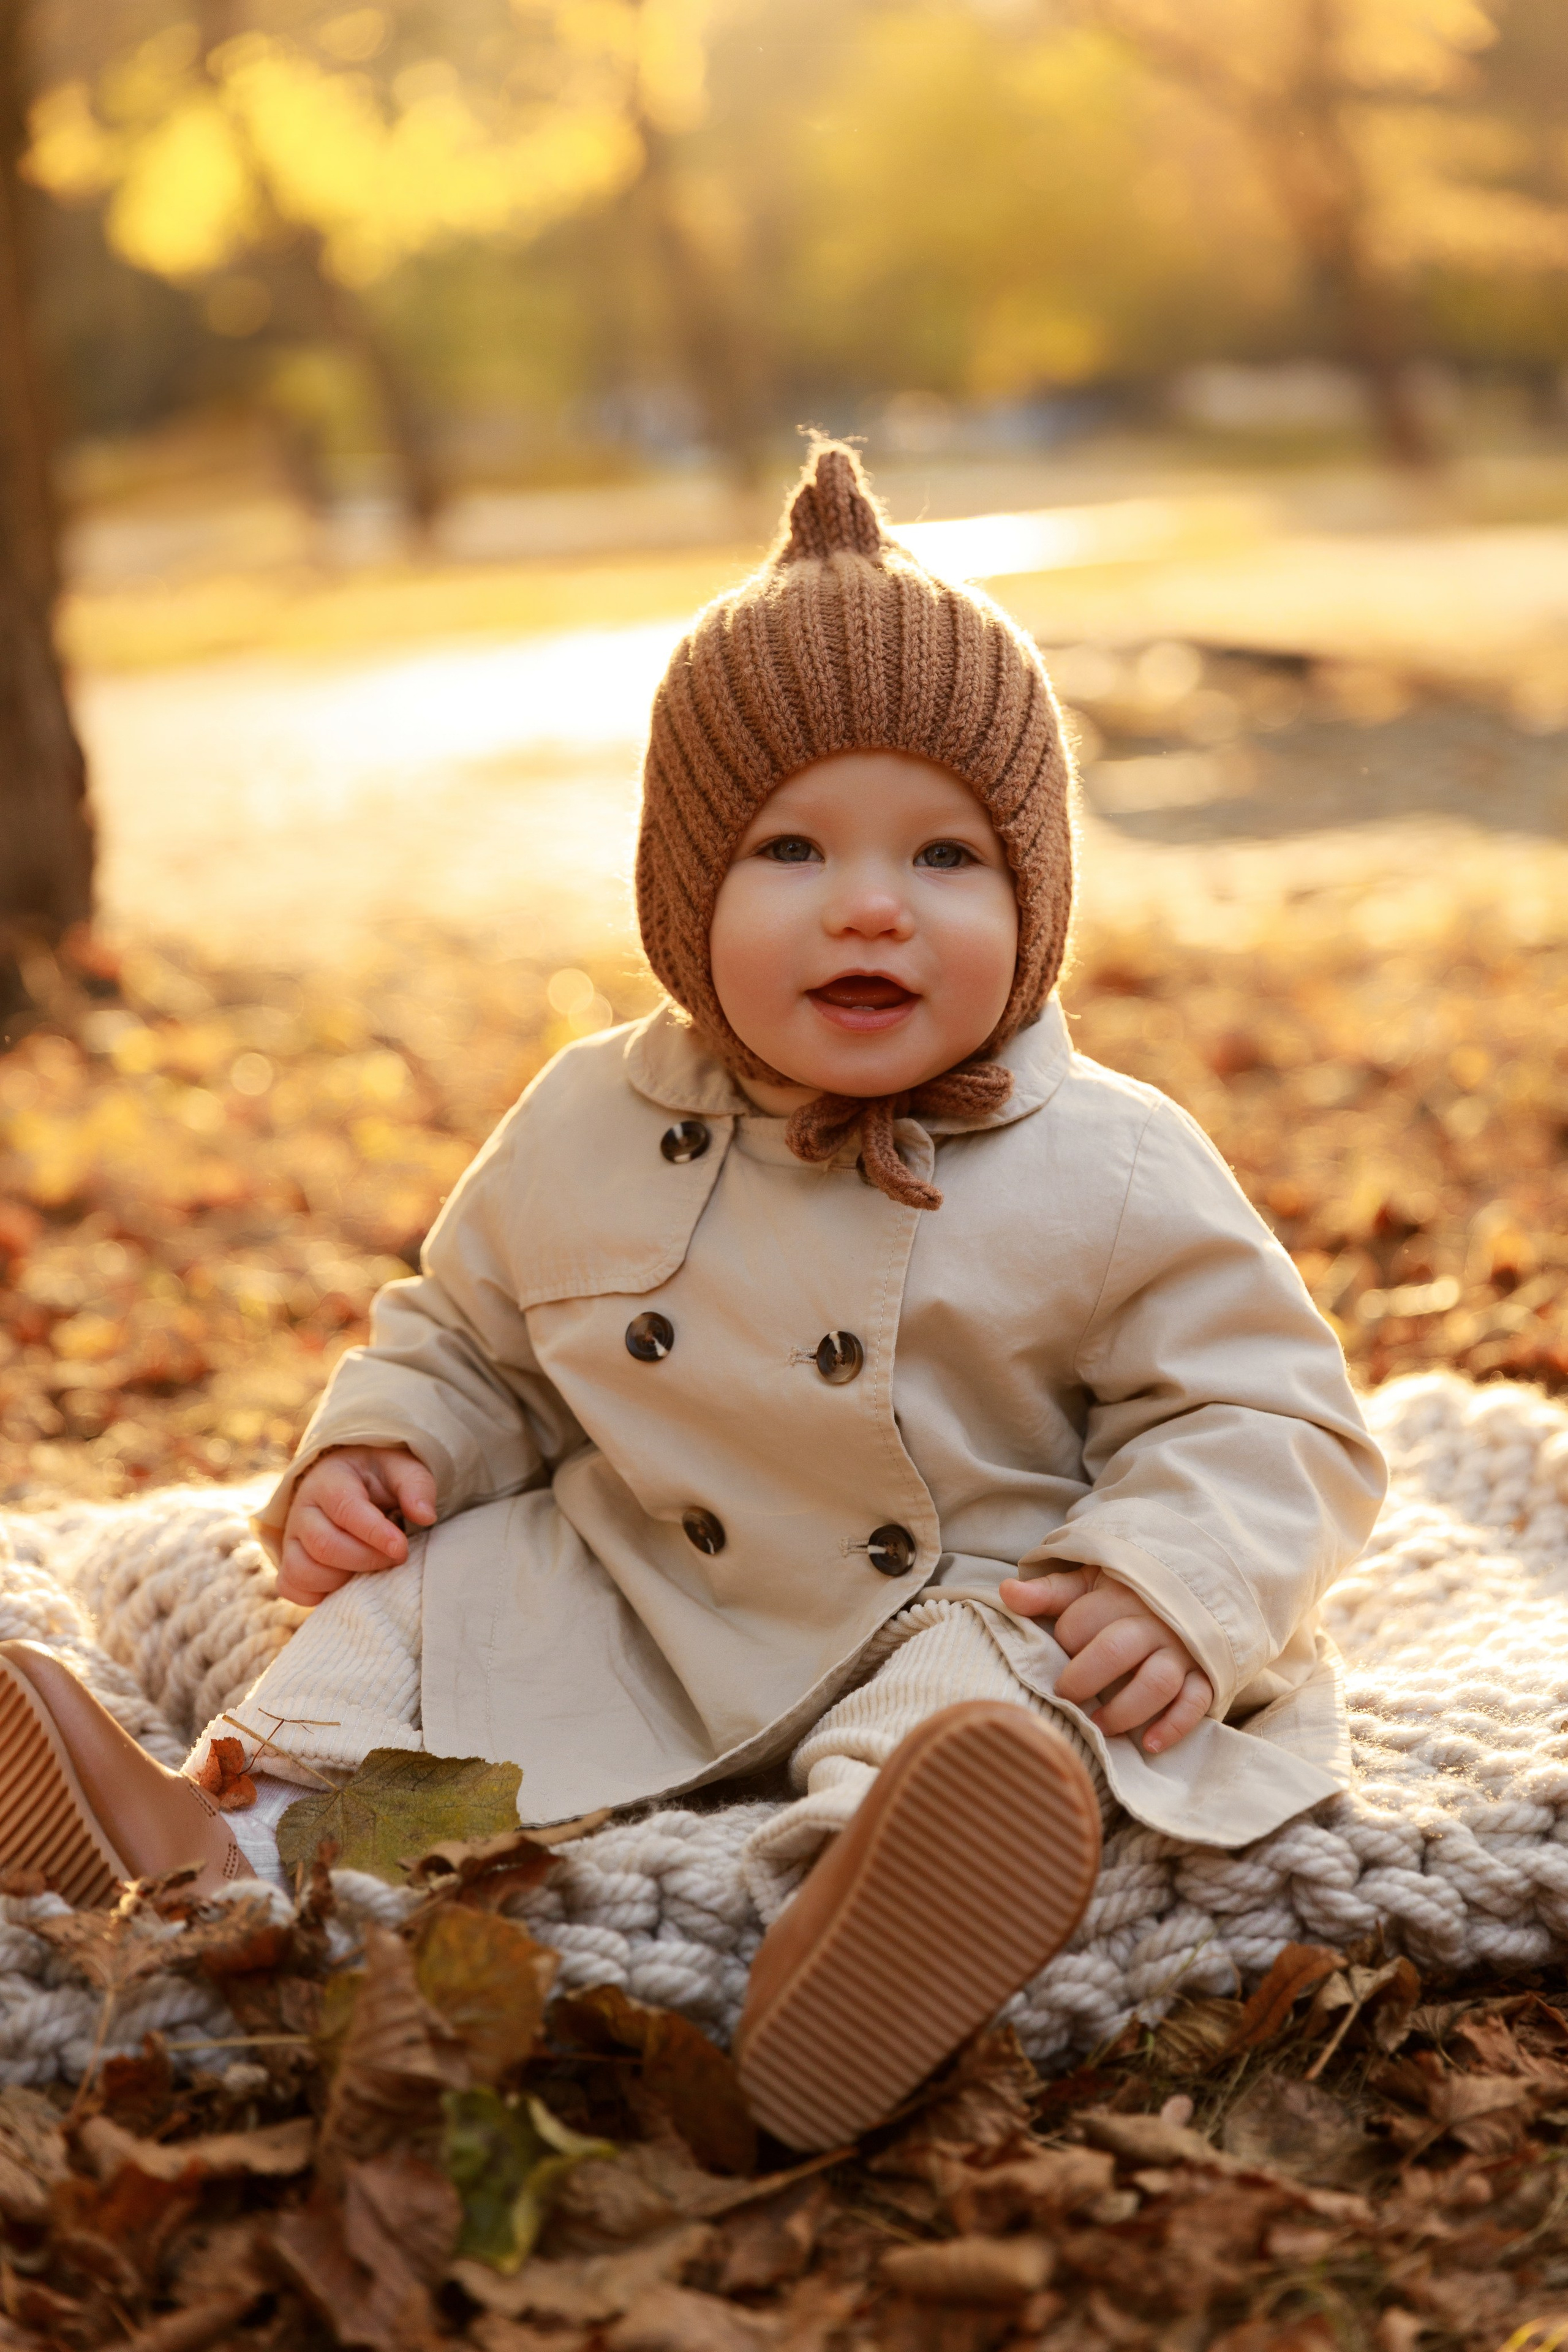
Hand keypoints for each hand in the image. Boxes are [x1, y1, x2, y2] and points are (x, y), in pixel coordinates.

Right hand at [278, 1445, 436, 1606]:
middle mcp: (303, 1508)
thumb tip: (425, 1516)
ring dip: (342, 1579)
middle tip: (396, 1557)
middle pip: (324, 1545)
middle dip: (366, 1559)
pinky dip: (319, 1594)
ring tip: (371, 1567)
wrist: (353, 1483)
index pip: (345, 1508)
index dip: (374, 1533)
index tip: (401, 1548)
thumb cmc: (380, 1478)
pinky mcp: (289, 1562)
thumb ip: (416, 1486)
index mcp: (329, 1479)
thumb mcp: (402, 1469)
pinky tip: (347, 1582)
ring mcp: (292, 1538)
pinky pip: (292, 1587)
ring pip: (303, 1570)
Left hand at [998, 1566, 1213, 1753]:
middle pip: (1116, 1651)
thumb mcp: (1088, 1583)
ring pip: (1157, 1682)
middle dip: (1083, 1680)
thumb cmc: (1124, 1594)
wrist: (1189, 1590)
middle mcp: (1153, 1622)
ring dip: (1125, 1710)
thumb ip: (1049, 1591)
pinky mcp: (1205, 1674)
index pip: (1080, 1622)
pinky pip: (1195, 1702)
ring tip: (1099, 1726)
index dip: (1064, 1642)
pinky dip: (1173, 1726)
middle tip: (1066, 1697)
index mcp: (1120, 1595)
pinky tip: (1147, 1744)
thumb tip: (1007, 1591)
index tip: (1059, 1652)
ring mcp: (1182, 1650)